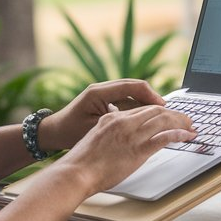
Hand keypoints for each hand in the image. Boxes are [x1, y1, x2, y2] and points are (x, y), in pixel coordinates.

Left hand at [38, 79, 168, 152]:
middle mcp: (101, 89)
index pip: (131, 86)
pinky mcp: (103, 101)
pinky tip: (146, 118)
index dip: (150, 95)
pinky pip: (125, 100)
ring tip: (161, 115)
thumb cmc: (69, 133)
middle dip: (152, 98)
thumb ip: (115, 124)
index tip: (164, 106)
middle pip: (134, 87)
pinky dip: (136, 107)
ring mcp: (102, 93)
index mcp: (98, 92)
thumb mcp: (93, 130)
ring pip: (131, 93)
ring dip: (145, 102)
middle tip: (168, 111)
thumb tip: (140, 123)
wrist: (52, 133)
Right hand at [58, 100, 195, 194]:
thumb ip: (109, 131)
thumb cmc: (83, 161)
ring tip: (191, 127)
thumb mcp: (96, 137)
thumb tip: (118, 131)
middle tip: (186, 119)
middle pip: (155, 111)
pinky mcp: (137, 150)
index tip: (168, 116)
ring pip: (162, 121)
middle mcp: (123, 122)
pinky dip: (178, 135)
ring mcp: (131, 135)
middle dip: (174, 114)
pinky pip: (163, 138)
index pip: (142, 109)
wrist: (77, 172)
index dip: (159, 111)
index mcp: (112, 118)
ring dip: (180, 123)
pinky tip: (187, 136)